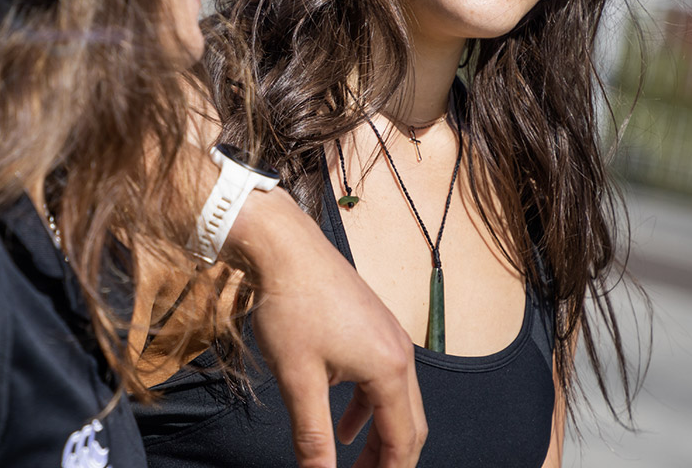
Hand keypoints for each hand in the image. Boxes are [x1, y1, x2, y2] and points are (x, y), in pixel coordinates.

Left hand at [228, 190, 426, 467]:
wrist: (281, 245)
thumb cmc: (289, 305)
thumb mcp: (297, 379)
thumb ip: (313, 436)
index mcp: (391, 370)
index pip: (404, 441)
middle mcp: (400, 352)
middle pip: (409, 423)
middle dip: (389, 459)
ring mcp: (388, 335)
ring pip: (395, 400)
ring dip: (379, 433)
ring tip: (355, 462)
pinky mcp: (371, 324)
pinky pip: (380, 377)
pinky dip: (367, 405)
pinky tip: (345, 421)